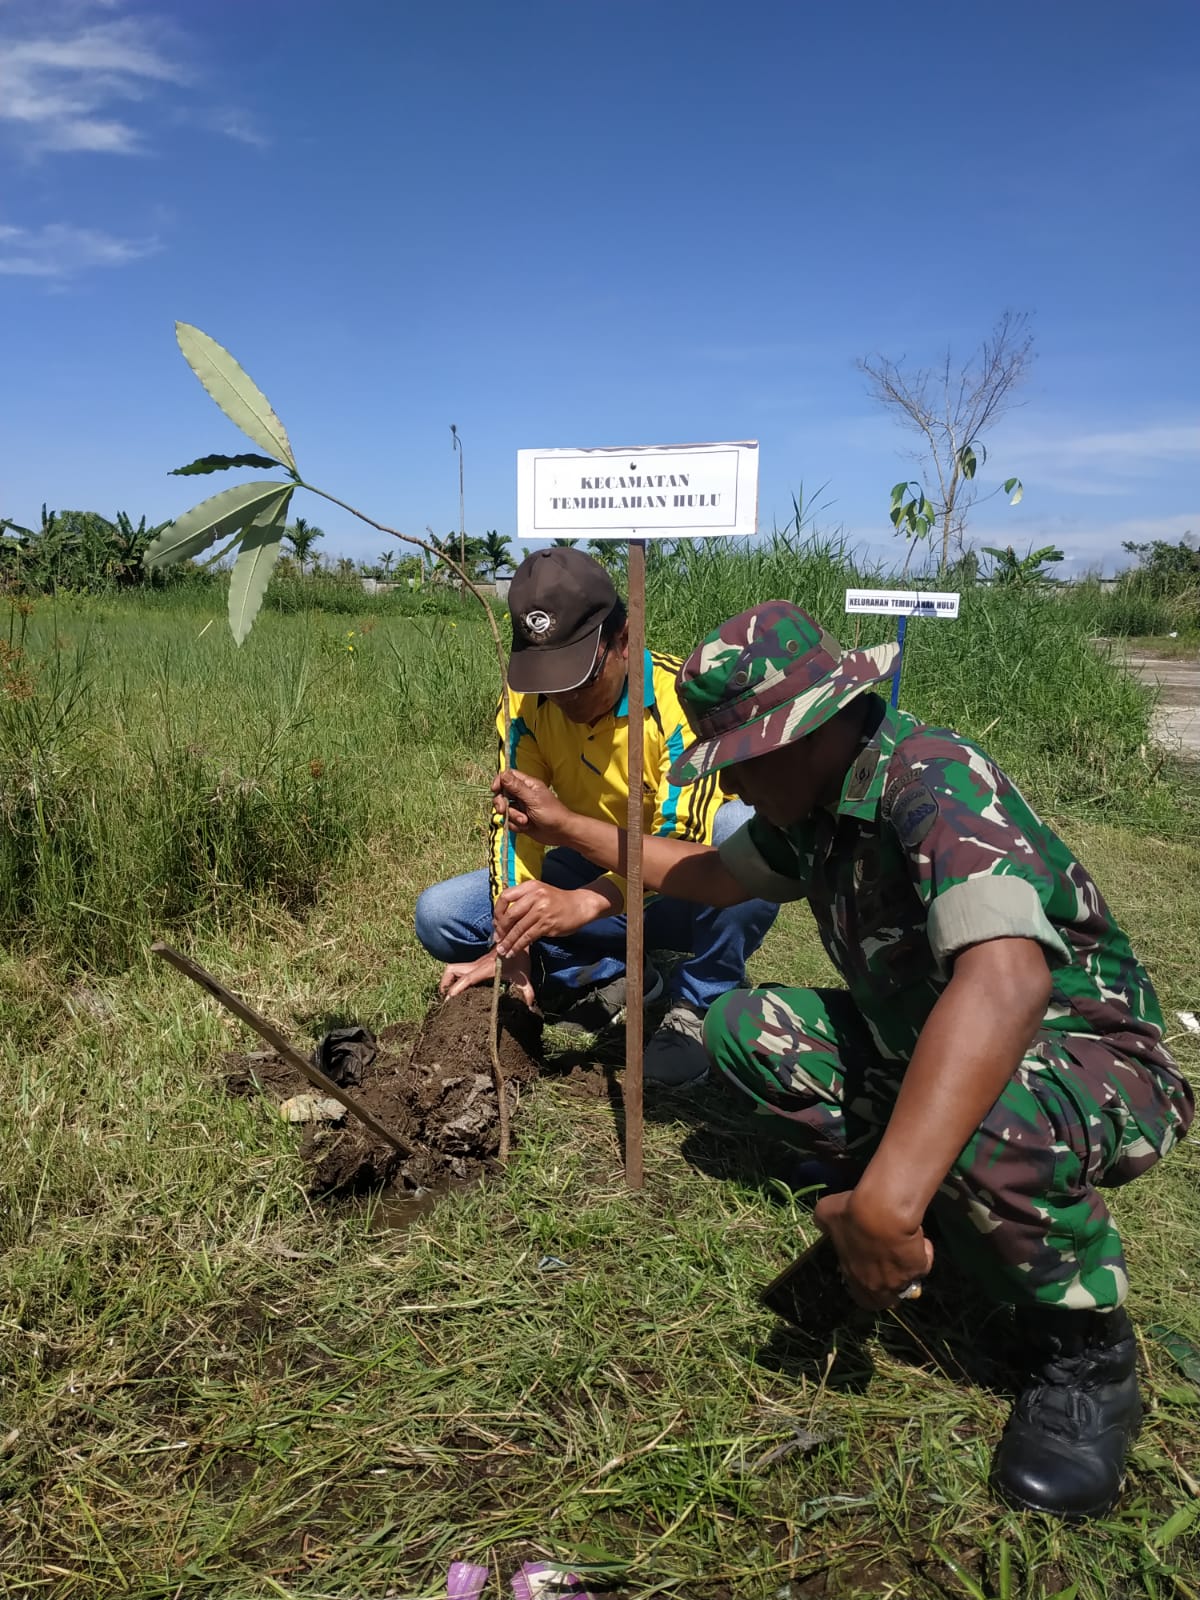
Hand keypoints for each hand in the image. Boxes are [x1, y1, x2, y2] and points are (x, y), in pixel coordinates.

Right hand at [439, 948, 535, 1007]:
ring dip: (447, 979)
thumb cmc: (519, 959)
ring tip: (449, 995)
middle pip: (453, 970)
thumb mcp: (524, 976)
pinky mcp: (475, 964)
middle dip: (446, 983)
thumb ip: (527, 991)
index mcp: (487, 968)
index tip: (449, 998)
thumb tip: (530, 1006)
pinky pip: (459, 969)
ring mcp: (475, 964)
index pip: (468, 978)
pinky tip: (458, 989)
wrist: (517, 940)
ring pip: (453, 968)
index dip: (457, 987)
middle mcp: (477, 965)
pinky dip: (454, 977)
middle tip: (446, 998)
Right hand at [493, 771, 572, 844]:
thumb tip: (503, 773)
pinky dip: (515, 826)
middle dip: (501, 803)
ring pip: (505, 810)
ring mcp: (521, 808)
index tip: (495, 789)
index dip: (499, 781)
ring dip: (512, 817)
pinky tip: (526, 827)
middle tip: (503, 810)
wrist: (561, 833)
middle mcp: (522, 795)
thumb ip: (517, 787)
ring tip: (525, 821)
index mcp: (527, 785)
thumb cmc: (552, 813)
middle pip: (502, 794)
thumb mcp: (533, 799)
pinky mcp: (520, 820)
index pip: (508, 777)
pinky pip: (509, 821)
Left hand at [494, 881, 602, 955]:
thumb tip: (503, 921)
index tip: (496, 923)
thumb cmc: (557, 901)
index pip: (505, 897)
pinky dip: (518, 946)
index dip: (497, 911)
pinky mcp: (547, 924)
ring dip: (508, 941)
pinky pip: (528, 937)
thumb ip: (523, 902)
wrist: (580, 905)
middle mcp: (535, 896)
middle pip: (510, 915)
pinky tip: (514, 951)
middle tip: (498, 939)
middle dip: (501, 929)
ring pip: (518, 928)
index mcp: (530, 886)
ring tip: (502, 950)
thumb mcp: (539, 893)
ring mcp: (541, 910)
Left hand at [813, 1188, 933, 1310]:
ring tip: (906, 1245)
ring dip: (908, 1267)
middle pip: (889, 1299)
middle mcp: (878, 1286)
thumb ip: (824, 1221)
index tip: (871, 1272)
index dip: (868, 1291)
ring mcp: (900, 1281)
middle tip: (894, 1265)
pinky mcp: (919, 1269)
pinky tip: (918, 1237)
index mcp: (855, 1277)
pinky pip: (924, 1264)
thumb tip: (822, 1220)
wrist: (881, 1212)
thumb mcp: (826, 1213)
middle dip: (892, 1286)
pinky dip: (924, 1252)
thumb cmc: (851, 1214)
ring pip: (909, 1281)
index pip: (863, 1299)